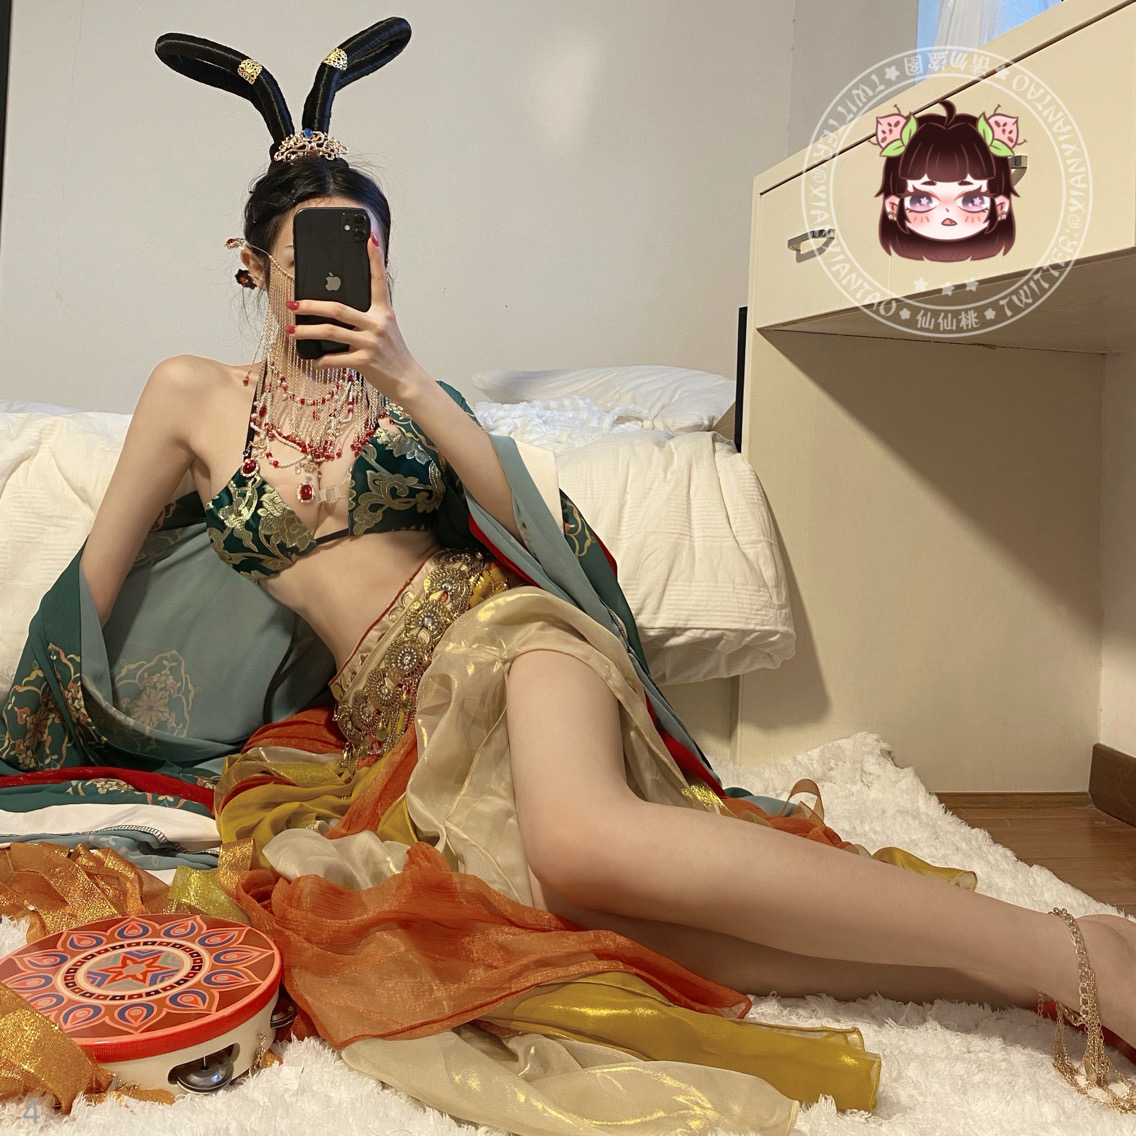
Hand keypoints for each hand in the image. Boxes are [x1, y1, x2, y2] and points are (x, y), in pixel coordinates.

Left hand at [284, 234, 424, 400]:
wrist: (406, 379)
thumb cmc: (392, 353)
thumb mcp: (385, 328)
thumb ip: (366, 316)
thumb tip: (337, 310)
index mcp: (383, 312)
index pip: (378, 279)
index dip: (374, 257)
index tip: (369, 236)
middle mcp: (377, 324)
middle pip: (338, 308)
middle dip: (311, 305)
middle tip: (293, 304)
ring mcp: (371, 342)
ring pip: (331, 332)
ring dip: (306, 332)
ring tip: (291, 331)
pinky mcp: (365, 361)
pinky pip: (336, 358)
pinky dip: (321, 360)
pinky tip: (313, 359)